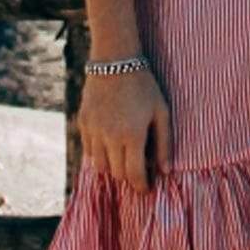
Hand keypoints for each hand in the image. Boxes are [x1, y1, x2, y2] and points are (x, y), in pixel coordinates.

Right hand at [79, 65, 171, 193]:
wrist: (115, 61)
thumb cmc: (144, 86)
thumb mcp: (161, 112)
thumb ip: (164, 143)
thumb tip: (166, 171)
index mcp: (132, 135)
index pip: (134, 174)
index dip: (141, 186)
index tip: (147, 189)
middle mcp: (109, 136)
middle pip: (117, 173)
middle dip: (129, 177)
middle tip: (138, 173)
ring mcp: (93, 131)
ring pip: (100, 166)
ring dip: (113, 168)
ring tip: (124, 160)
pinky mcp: (82, 123)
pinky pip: (89, 151)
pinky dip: (99, 156)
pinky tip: (110, 148)